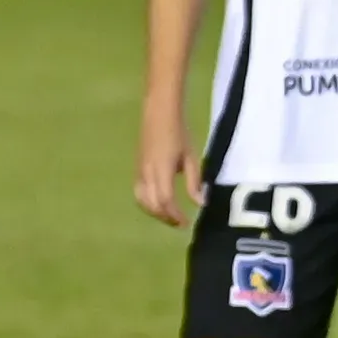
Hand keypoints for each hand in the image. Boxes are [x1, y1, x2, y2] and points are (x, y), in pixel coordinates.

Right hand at [134, 101, 198, 226]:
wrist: (159, 113)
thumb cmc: (179, 132)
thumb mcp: (191, 157)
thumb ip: (194, 181)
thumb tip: (200, 203)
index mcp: (161, 170)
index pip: (166, 201)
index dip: (175, 215)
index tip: (186, 224)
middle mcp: (147, 173)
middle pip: (152, 204)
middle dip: (165, 217)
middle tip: (180, 224)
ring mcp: (139, 170)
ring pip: (142, 200)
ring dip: (155, 212)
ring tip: (170, 217)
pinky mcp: (137, 168)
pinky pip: (139, 192)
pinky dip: (147, 203)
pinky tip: (159, 204)